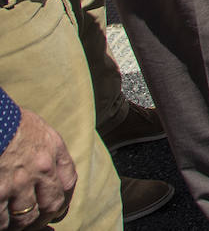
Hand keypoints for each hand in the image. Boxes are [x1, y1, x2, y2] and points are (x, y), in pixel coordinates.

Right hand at [0, 110, 76, 229]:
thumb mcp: (37, 130)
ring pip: (26, 217)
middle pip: (51, 205)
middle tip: (37, 223)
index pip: (68, 182)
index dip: (64, 200)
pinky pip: (3, 219)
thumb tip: (50, 175)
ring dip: (22, 225)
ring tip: (17, 225)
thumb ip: (48, 150)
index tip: (57, 210)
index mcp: (52, 150)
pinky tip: (2, 222)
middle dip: (45, 218)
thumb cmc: (9, 123)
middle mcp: (40, 168)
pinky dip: (3, 224)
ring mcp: (18, 183)